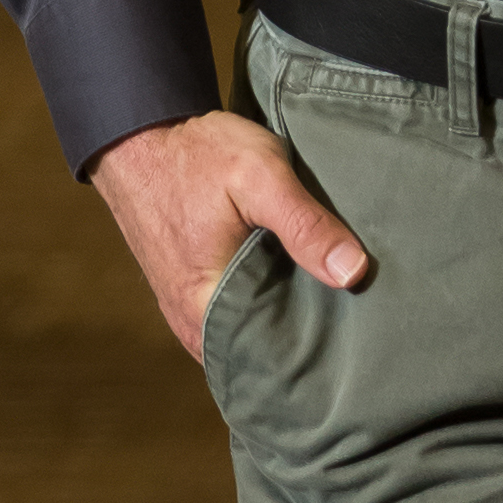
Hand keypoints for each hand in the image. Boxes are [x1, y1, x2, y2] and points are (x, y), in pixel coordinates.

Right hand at [88, 107, 367, 353]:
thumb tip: (354, 273)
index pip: (277, 363)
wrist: (140, 139)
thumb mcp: (260, 176)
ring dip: (288, 319)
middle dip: (310, 338)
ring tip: (336, 301)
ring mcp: (189, 315)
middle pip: (267, 353)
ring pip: (252, 334)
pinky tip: (298, 285)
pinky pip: (237, 317)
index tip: (362, 337)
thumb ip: (304, 224)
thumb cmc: (197, 156)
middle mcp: (196, 328)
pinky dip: (266, 304)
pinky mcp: (190, 296)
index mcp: (210, 313)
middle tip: (360, 318)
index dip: (322, 352)